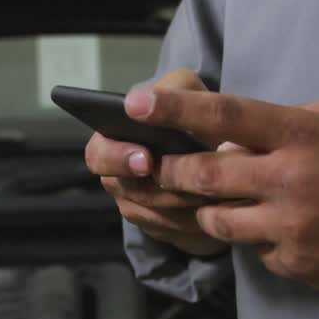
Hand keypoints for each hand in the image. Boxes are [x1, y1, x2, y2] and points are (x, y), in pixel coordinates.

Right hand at [85, 70, 227, 256]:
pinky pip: (172, 230)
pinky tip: (215, 208)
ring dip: (183, 204)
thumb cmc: (195, 109)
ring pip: (153, 214)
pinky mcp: (159, 225)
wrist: (220, 143)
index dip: (118, 159)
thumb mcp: (186, 88)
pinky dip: (194, 221)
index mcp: (113, 138)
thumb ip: (173, 92)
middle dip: (157, 189)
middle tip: (186, 186)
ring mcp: (137, 203)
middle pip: (125, 192)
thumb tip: (156, 106)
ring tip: (212, 192)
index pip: (98, 154)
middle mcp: (118, 174)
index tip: (147, 159)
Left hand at [124, 89, 318, 292]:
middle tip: (158, 167)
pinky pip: (253, 250)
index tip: (135, 104)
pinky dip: (257, 238)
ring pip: (217, 220)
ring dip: (209, 209)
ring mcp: (292, 227)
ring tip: (226, 200)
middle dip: (172, 171)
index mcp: (303, 135)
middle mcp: (292, 180)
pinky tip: (285, 229)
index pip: (227, 115)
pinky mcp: (295, 263)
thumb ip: (282, 123)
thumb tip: (228, 134)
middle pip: (205, 175)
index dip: (176, 109)